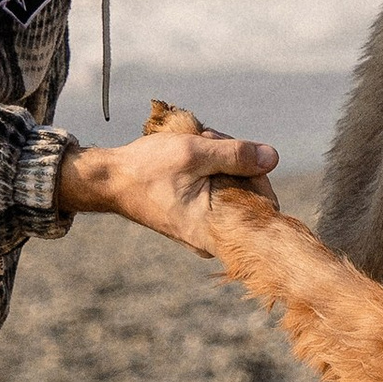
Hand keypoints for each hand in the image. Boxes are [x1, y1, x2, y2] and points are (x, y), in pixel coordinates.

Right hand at [59, 118, 278, 253]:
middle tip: (207, 143)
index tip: (232, 153)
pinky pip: (219, 191)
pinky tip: (191, 158)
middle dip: (236, 162)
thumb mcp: (194, 153)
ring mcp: (205, 229)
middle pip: (251, 195)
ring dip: (222, 162)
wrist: (109, 180)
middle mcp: (213, 238)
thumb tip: (273, 158)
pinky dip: (211, 171)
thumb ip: (236, 155)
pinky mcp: (198, 218)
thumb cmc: (147, 169)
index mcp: (216, 230)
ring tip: (196, 146)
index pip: (264, 207)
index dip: (256, 174)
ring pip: (234, 189)